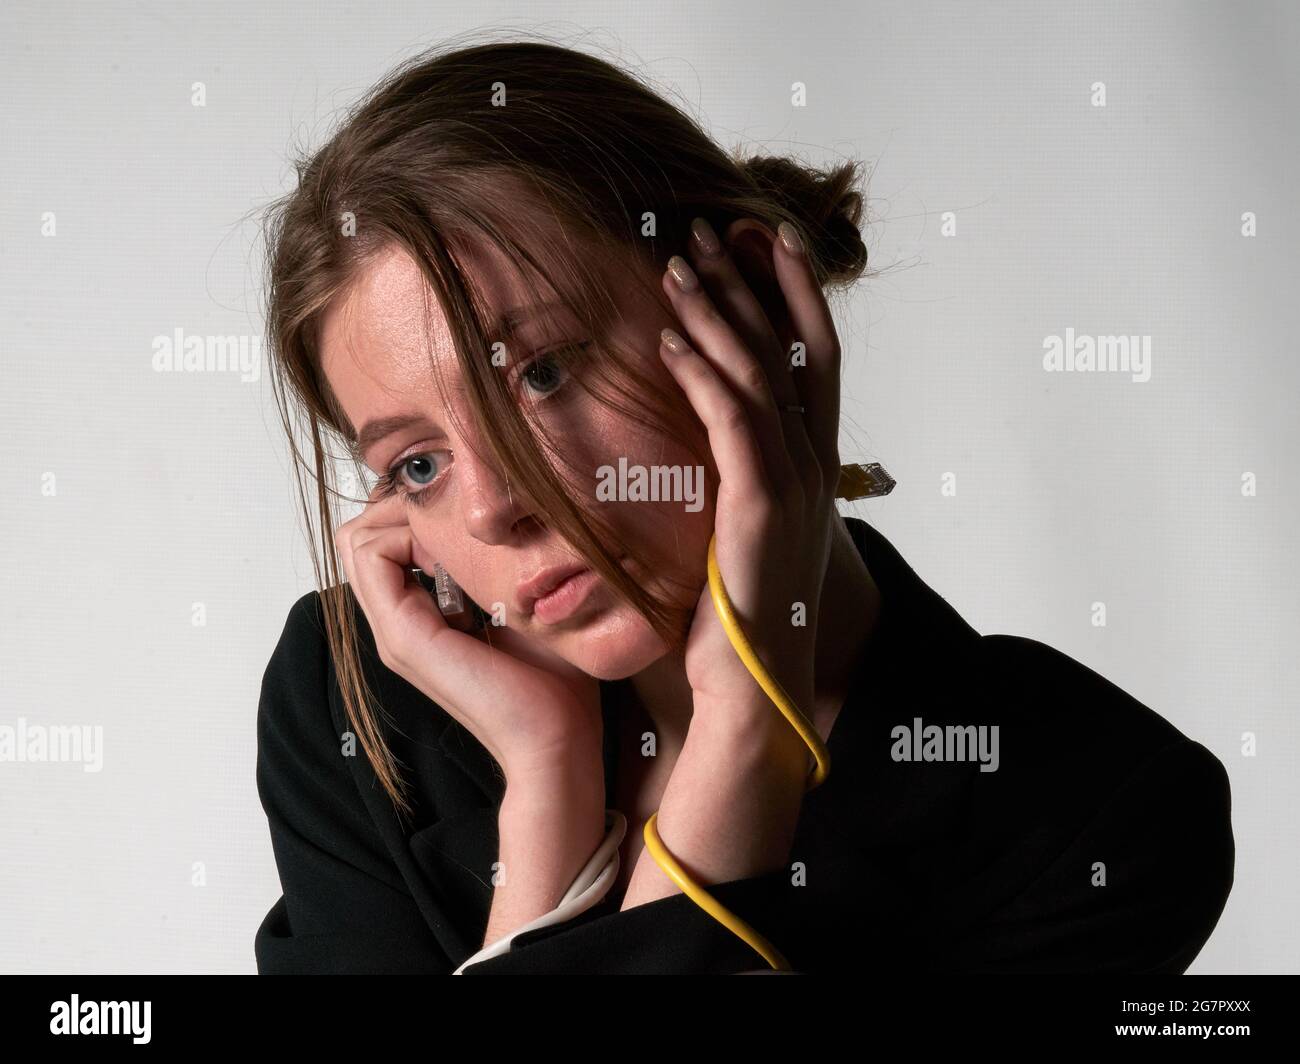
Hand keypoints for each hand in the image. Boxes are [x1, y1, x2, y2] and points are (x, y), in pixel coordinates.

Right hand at [334, 490, 603, 781]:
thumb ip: (493, 571)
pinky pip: (373, 558)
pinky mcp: (404, 636)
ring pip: (359, 540)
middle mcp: (398, 624)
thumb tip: (495, 524)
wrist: (557, 738)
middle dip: (403, 507)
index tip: (466, 519)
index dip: (414, 511)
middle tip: (456, 520)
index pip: (381, 539)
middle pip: (361, 535)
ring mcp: (395, 632)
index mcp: (420, 618)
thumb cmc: (554, 679)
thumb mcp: (519, 605)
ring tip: (458, 540)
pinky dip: (409, 536)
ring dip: (405, 519)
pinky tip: (457, 557)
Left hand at [657, 217, 842, 724]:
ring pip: (761, 373)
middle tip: (706, 229)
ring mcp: (795, 482)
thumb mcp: (747, 528)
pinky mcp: (762, 506)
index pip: (814, 356)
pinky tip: (669, 340)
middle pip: (790, 347)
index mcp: (814, 463)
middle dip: (750, 283)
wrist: (758, 683)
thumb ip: (741, 474)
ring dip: (719, 313)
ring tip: (675, 264)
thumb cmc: (743, 611)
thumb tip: (713, 438)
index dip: (792, 293)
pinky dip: (703, 375)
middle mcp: (815, 463)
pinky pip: (734, 422)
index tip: (761, 238)